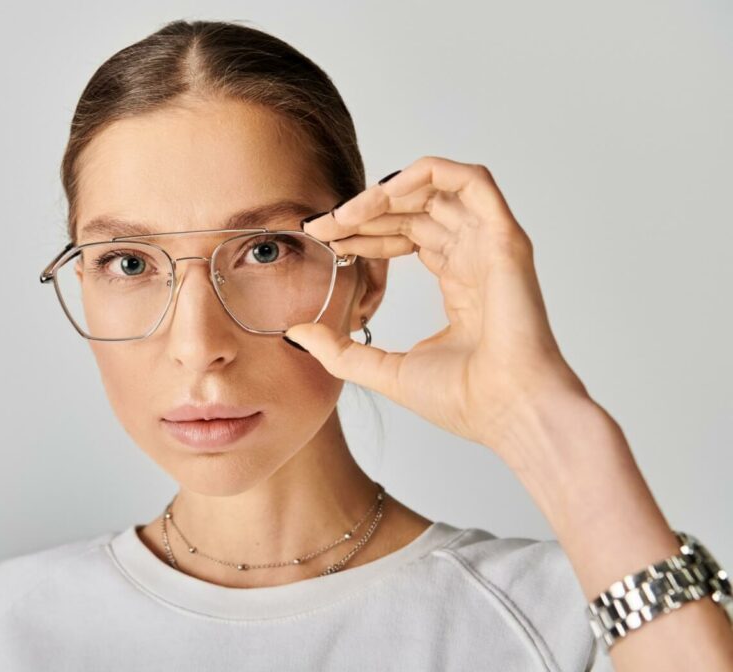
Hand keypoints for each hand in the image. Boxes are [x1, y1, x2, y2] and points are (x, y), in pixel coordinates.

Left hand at [285, 155, 589, 462]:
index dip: (363, 230)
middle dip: (363, 212)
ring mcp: (490, 244)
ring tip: (345, 214)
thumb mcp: (384, 369)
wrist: (508, 412)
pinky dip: (427, 175)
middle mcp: (475, 256)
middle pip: (414, 209)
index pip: (406, 235)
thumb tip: (297, 333)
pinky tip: (384, 194)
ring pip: (436, 190)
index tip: (322, 238)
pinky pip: (470, 181)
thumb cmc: (464, 399)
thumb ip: (340, 350)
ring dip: (385, 193)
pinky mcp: (504, 237)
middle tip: (322, 226)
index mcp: (458, 282)